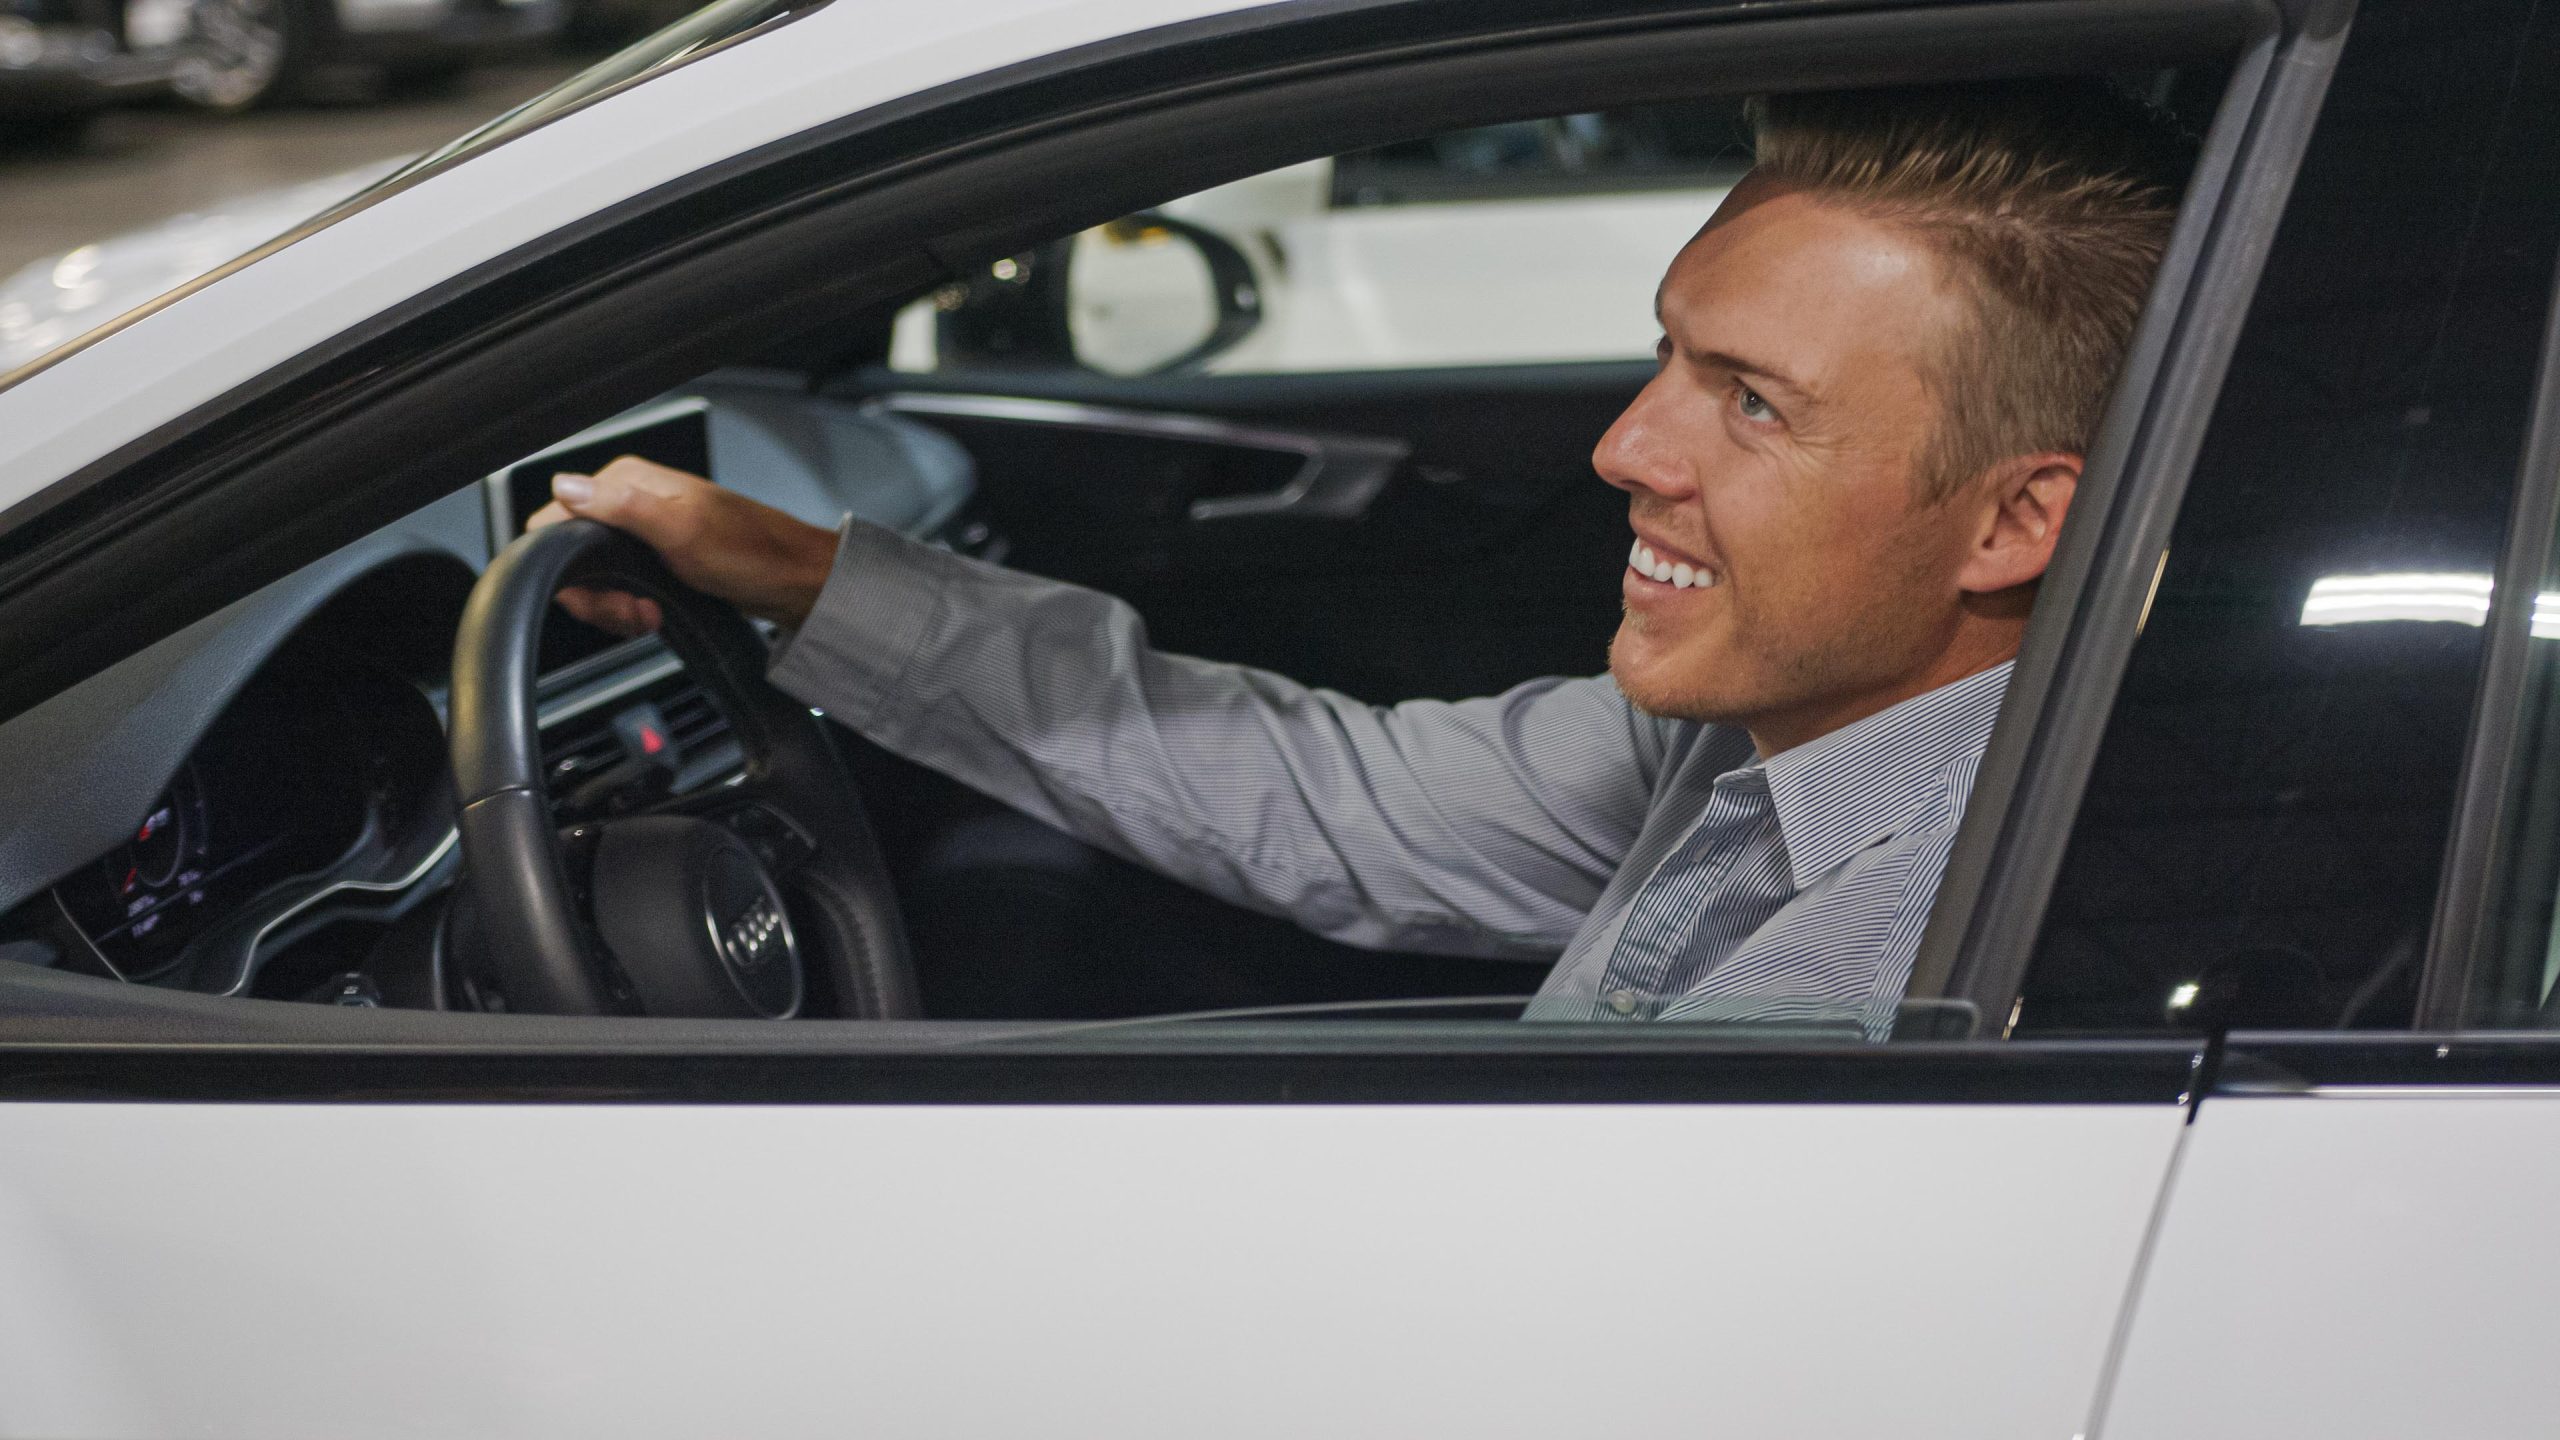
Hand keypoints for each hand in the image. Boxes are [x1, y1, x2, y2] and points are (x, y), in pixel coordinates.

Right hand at [525, 457, 838, 635]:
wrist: (794, 583)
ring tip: (648, 615)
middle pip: (570, 555)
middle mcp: (629, 500)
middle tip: (634, 610)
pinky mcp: (653, 558)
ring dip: (614, 606)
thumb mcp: (682, 529)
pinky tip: (653, 613)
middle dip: (596, 595)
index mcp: (626, 482)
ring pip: (593, 577)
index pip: (555, 518)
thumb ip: (622, 506)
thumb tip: (566, 487)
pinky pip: (618, 587)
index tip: (605, 590)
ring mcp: (641, 530)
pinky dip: (629, 608)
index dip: (568, 564)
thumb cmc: (751, 553)